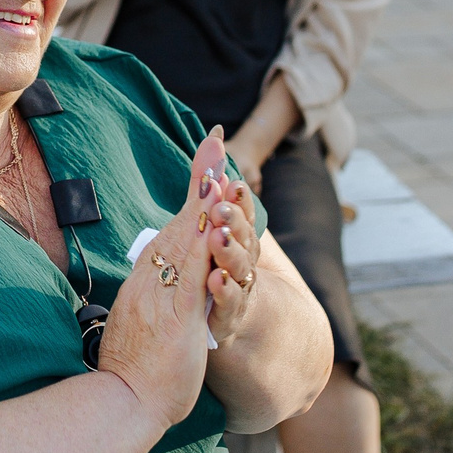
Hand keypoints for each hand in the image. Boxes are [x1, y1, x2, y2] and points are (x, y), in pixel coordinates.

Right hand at [96, 129, 225, 428]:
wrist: (121, 402)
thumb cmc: (132, 369)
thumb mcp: (141, 322)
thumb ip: (151, 298)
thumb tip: (155, 280)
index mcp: (145, 281)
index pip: (172, 229)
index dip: (192, 195)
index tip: (207, 160)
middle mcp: (150, 280)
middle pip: (179, 223)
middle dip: (200, 183)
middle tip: (216, 143)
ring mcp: (161, 296)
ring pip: (186, 242)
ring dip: (206, 205)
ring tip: (223, 170)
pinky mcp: (176, 316)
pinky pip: (193, 275)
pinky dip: (205, 246)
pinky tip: (218, 223)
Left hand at [192, 134, 263, 345]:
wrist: (227, 320)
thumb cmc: (218, 262)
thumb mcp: (212, 220)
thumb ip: (208, 179)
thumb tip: (213, 133)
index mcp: (240, 236)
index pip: (242, 213)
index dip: (239, 199)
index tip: (229, 182)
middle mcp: (244, 259)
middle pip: (243, 236)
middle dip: (235, 219)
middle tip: (222, 205)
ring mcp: (239, 289)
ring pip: (238, 268)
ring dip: (229, 251)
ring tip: (218, 237)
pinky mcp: (227, 317)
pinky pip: (228, 303)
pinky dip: (223, 291)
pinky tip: (214, 279)